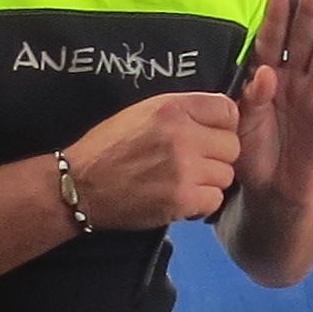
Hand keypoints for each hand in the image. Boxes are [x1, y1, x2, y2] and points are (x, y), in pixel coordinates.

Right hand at [58, 90, 239, 229]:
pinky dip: (201, 203)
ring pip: (226, 174)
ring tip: (185, 181)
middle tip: (195, 162)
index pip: (227, 109)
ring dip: (209, 181)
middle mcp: (182, 135)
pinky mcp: (182, 199)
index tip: (209, 135)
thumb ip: (183, 111)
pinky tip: (181, 198)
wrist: (80, 185)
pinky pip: (215, 199)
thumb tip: (219, 116)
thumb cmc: (108, 148)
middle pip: (232, 145)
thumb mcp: (143, 112)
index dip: (222, 125)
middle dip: (217, 155)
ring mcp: (184, 168)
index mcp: (172, 108)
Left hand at [238, 0, 312, 198]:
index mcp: (267, 77)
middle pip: (303, 40)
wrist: (274, 188)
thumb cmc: (253, 154)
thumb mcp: (242, 124)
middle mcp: (293, 79)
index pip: (271, 42)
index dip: (276, 19)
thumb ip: (251, 97)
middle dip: (309, 13)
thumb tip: (265, 73)